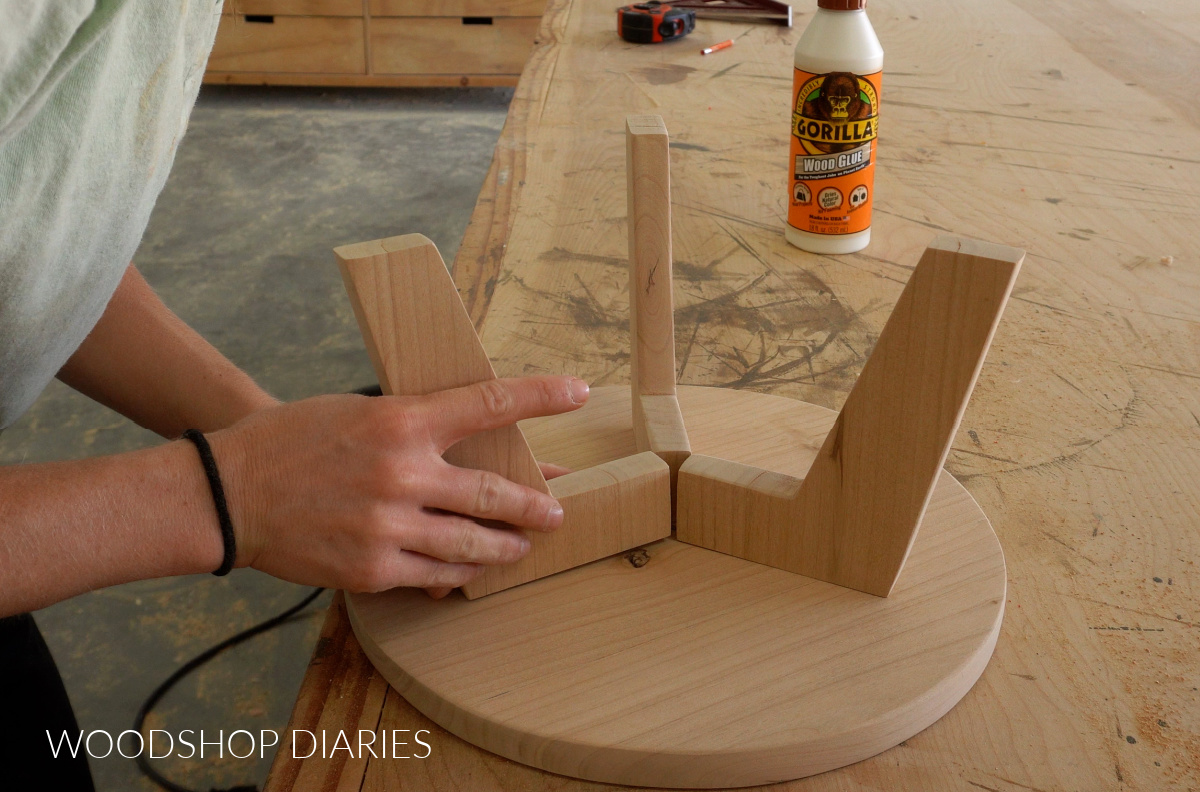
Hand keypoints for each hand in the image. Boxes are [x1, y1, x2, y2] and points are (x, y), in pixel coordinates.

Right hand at [206, 376, 588, 593]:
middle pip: (494, 493)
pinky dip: (459, 572)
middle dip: (536, 505)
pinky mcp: (371, 568)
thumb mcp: (357, 411)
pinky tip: (469, 570)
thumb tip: (469, 438)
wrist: (227, 492)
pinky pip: (435, 574)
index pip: (489, 402)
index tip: (579, 392)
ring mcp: (388, 525)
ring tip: (521, 546)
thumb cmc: (291, 440)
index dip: (542, 396)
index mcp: (400, 420)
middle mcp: (402, 473)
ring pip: (472, 543)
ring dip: (506, 546)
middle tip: (556, 511)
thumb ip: (414, 425)